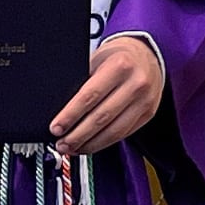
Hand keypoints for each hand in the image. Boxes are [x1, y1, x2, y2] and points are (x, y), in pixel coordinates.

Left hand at [52, 34, 165, 156]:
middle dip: (77, 135)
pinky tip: (91, 145)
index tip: (56, 128)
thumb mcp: (97, 60)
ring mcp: (145, 100)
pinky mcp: (148, 113)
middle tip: (61, 144)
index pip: (90, 96)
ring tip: (73, 148)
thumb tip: (61, 111)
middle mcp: (135, 83)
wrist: (147, 55)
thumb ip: (83, 82)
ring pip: (114, 131)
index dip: (70, 115)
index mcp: (119, 66)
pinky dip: (105, 142)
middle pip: (101, 117)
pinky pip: (124, 133)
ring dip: (90, 144)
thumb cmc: (117, 58)